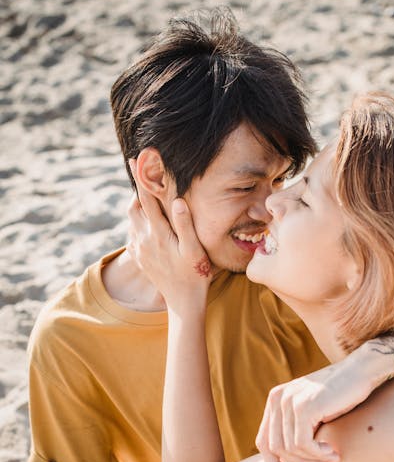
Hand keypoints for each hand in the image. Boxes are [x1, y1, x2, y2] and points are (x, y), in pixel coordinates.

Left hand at [127, 178, 211, 314]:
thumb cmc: (195, 274)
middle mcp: (144, 240)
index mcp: (158, 233)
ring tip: (146, 199)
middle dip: (136, 192)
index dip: (140, 178)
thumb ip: (185, 224)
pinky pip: (132, 236)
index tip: (135, 159)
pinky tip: (146, 225)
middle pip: (133, 207)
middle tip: (144, 179)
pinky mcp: (139, 259)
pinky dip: (136, 224)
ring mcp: (139, 250)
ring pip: (131, 221)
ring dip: (136, 208)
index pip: (145, 198)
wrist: (183, 302)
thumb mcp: (194, 249)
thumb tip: (178, 200)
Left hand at [256, 355, 375, 461]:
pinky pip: (303, 444)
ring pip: (290, 449)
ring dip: (313, 460)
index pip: (263, 440)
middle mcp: (277, 398)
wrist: (361, 371)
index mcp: (275, 400)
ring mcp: (289, 401)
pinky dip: (318, 454)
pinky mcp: (304, 407)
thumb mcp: (312, 412)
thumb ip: (296, 429)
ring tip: (332, 457)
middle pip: (275, 448)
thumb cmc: (342, 395)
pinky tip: (333, 450)